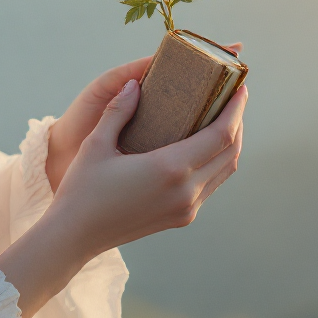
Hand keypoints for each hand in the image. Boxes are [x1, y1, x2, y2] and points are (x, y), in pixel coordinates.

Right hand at [52, 78, 245, 255]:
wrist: (77, 235)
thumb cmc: (83, 188)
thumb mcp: (96, 143)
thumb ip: (118, 110)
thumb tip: (134, 83)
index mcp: (170, 169)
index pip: (220, 135)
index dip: (235, 111)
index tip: (240, 89)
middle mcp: (186, 190)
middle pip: (230, 153)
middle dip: (237, 123)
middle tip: (232, 97)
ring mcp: (187, 207)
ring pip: (224, 171)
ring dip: (229, 143)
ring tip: (222, 117)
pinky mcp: (182, 217)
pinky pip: (210, 185)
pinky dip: (216, 161)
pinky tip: (203, 146)